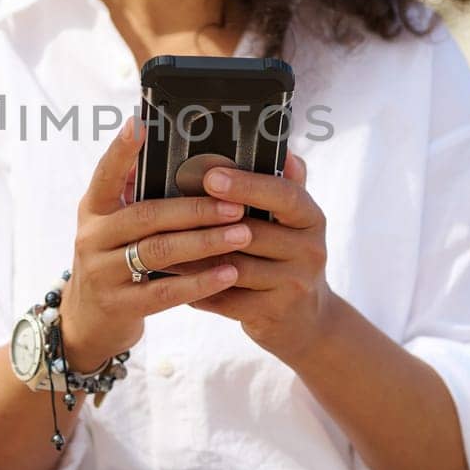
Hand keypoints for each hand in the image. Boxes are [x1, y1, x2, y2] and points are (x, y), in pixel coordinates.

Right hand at [60, 116, 249, 370]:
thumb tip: (180, 156)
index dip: (122, 150)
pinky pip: (164, 292)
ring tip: (242, 235)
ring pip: (159, 252)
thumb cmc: (115, 260)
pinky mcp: (119, 305)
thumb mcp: (114, 226)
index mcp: (94, 208)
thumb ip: (138, 196)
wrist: (88, 320)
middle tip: (236, 204)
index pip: (106, 174)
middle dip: (195, 209)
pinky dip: (200, 282)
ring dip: (205, 242)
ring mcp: (103, 273)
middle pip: (147, 215)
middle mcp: (93, 237)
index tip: (141, 124)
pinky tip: (228, 273)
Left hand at [181, 152, 335, 364]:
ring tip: (158, 241)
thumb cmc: (287, 257)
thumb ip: (285, 185)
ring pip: (233, 267)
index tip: (211, 176)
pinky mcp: (272, 314)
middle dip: (207, 222)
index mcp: (311, 218)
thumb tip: (280, 148)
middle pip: (252, 232)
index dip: (247, 185)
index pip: (284, 195)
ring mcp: (293, 284)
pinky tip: (173, 279)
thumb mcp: (294, 222)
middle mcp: (310, 250)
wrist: (307, 321)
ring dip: (193, 256)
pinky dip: (197, 288)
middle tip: (166, 208)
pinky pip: (226, 299)